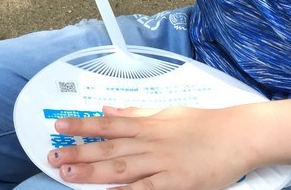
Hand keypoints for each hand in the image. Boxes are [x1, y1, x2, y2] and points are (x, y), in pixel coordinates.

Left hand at [46, 105, 254, 189]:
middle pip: (108, 147)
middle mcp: (150, 142)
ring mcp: (162, 163)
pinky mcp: (176, 183)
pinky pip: (146, 189)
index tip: (59, 126)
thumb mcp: (167, 112)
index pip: (107, 123)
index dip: (81, 126)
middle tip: (52, 156)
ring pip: (120, 168)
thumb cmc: (205, 124)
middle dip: (78, 152)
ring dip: (92, 171)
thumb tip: (109, 108)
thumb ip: (137, 112)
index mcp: (148, 124)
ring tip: (67, 173)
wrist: (238, 135)